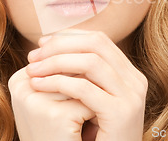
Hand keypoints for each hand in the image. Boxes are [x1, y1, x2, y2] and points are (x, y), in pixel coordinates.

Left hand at [25, 28, 147, 140]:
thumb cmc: (99, 139)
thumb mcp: (95, 101)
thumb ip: (86, 77)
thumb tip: (54, 48)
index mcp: (129, 74)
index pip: (98, 40)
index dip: (68, 37)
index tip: (42, 43)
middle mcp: (135, 81)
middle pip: (96, 44)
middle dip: (60, 45)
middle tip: (33, 55)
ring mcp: (131, 96)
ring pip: (90, 62)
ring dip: (55, 62)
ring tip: (32, 70)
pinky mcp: (121, 113)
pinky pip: (85, 88)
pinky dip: (58, 82)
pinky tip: (38, 85)